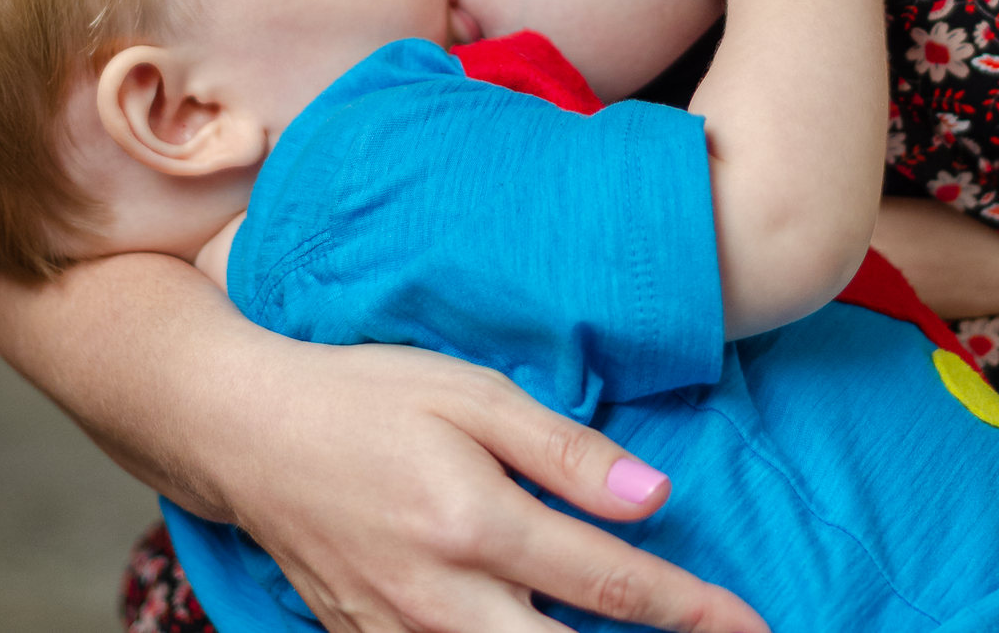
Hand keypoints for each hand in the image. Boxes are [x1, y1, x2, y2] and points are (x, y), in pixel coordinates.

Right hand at [228, 343, 767, 632]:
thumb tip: (655, 496)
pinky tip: (530, 630)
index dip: (691, 612)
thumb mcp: (471, 391)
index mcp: (475, 525)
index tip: (749, 626)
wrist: (249, 432)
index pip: (611, 585)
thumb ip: (564, 448)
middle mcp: (441, 601)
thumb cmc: (366, 394)